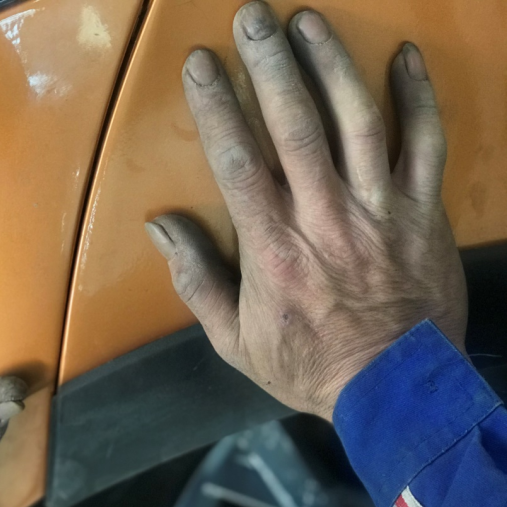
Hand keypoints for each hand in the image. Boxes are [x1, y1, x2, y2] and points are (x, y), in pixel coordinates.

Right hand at [145, 2, 465, 419]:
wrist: (395, 391)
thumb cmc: (309, 365)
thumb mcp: (234, 340)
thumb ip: (195, 280)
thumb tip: (160, 226)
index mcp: (272, 247)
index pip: (238, 160)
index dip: (217, 106)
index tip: (202, 63)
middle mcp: (323, 217)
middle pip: (295, 126)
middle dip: (271, 64)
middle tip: (253, 16)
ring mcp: (380, 209)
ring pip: (357, 121)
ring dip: (332, 65)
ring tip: (309, 22)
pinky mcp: (424, 212)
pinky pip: (426, 145)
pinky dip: (417, 98)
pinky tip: (404, 56)